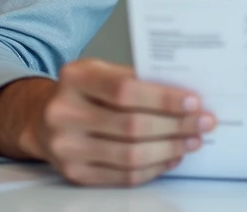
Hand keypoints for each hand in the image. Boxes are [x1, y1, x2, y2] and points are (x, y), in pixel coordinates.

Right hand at [25, 59, 215, 185]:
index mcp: (75, 78)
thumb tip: (184, 96)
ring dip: (170, 149)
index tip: (194, 101)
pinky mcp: (74, 173)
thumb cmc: (82, 91)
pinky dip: (154, 168)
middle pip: (131, 126)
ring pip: (130, 155)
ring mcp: (66, 147)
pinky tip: (171, 156)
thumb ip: (135, 79)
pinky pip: (123, 176)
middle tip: (204, 122)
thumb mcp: (101, 71)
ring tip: (192, 140)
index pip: (125, 90)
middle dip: (176, 125)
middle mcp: (64, 113)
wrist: (42, 118)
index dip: (163, 98)